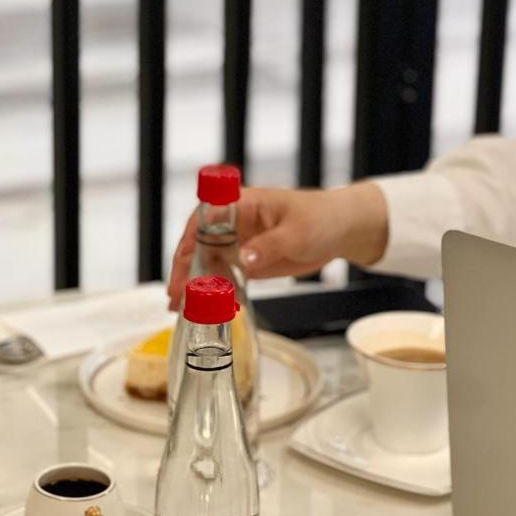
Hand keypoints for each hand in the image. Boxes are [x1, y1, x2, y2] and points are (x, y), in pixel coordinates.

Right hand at [167, 182, 387, 309]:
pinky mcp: (247, 261)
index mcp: (241, 204)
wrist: (340, 231)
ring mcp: (239, 243)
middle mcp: (233, 223)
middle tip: (175, 298)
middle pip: (199, 245)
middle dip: (185, 271)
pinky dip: (216, 293)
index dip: (190, 241)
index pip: (205, 219)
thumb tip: (243, 259)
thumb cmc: (320, 219)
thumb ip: (269, 246)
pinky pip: (225, 277)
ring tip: (185, 311)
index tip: (183, 263)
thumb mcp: (296, 232)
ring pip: (208, 264)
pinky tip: (209, 310)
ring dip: (196, 287)